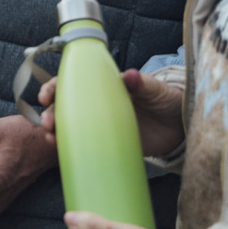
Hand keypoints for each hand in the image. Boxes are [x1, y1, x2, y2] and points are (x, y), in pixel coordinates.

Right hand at [40, 70, 184, 157]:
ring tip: (51, 139)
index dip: (55, 87)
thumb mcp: (154, 89)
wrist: (181, 125)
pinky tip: (63, 153)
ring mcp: (100, 126)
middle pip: (64, 107)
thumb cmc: (166, 99)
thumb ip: (141, 83)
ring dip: (56, 132)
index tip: (46, 96)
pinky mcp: (108, 145)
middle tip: (47, 123)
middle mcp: (96, 106)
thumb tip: (130, 75)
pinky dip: (71, 150)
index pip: (72, 83)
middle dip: (50, 114)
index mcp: (103, 87)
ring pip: (70, 128)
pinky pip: (84, 147)